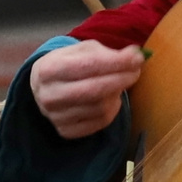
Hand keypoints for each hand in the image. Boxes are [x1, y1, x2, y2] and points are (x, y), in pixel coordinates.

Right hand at [30, 40, 145, 138]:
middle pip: (95, 90)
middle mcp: (49, 95)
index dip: (117, 62)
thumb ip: (108, 53)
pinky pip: (100, 122)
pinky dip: (112, 110)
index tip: (138, 58)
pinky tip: (110, 99)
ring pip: (100, 107)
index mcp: (50, 69)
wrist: (43, 87)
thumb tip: (135, 56)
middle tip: (136, 71)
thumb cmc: (68, 63)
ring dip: (117, 94)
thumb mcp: (83, 50)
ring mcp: (55, 116)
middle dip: (122, 79)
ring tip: (119, 83)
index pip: (89, 65)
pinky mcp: (65, 131)